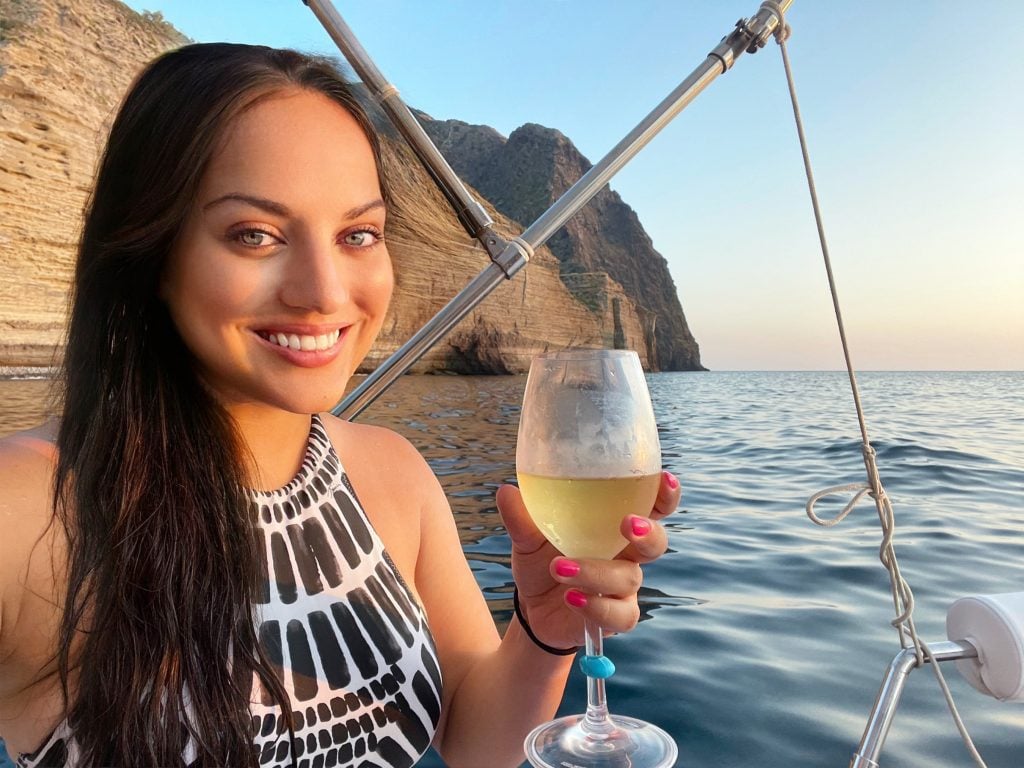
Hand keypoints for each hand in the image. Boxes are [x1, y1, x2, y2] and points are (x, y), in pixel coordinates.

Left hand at [497, 471, 679, 649]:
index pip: (652, 506)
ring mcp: (623, 587)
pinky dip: (597, 606)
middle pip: (656, 542)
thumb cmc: (541, 559)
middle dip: (648, 532)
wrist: (532, 608)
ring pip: (629, 578)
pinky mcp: (615, 616)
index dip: (665, 494)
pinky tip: (572, 598)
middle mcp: (626, 554)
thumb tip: (506, 491)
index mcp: (613, 524)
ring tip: (560, 568)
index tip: (665, 479)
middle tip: (628, 524)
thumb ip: (522, 517)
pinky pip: (620, 614)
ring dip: (596, 571)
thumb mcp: (527, 537)